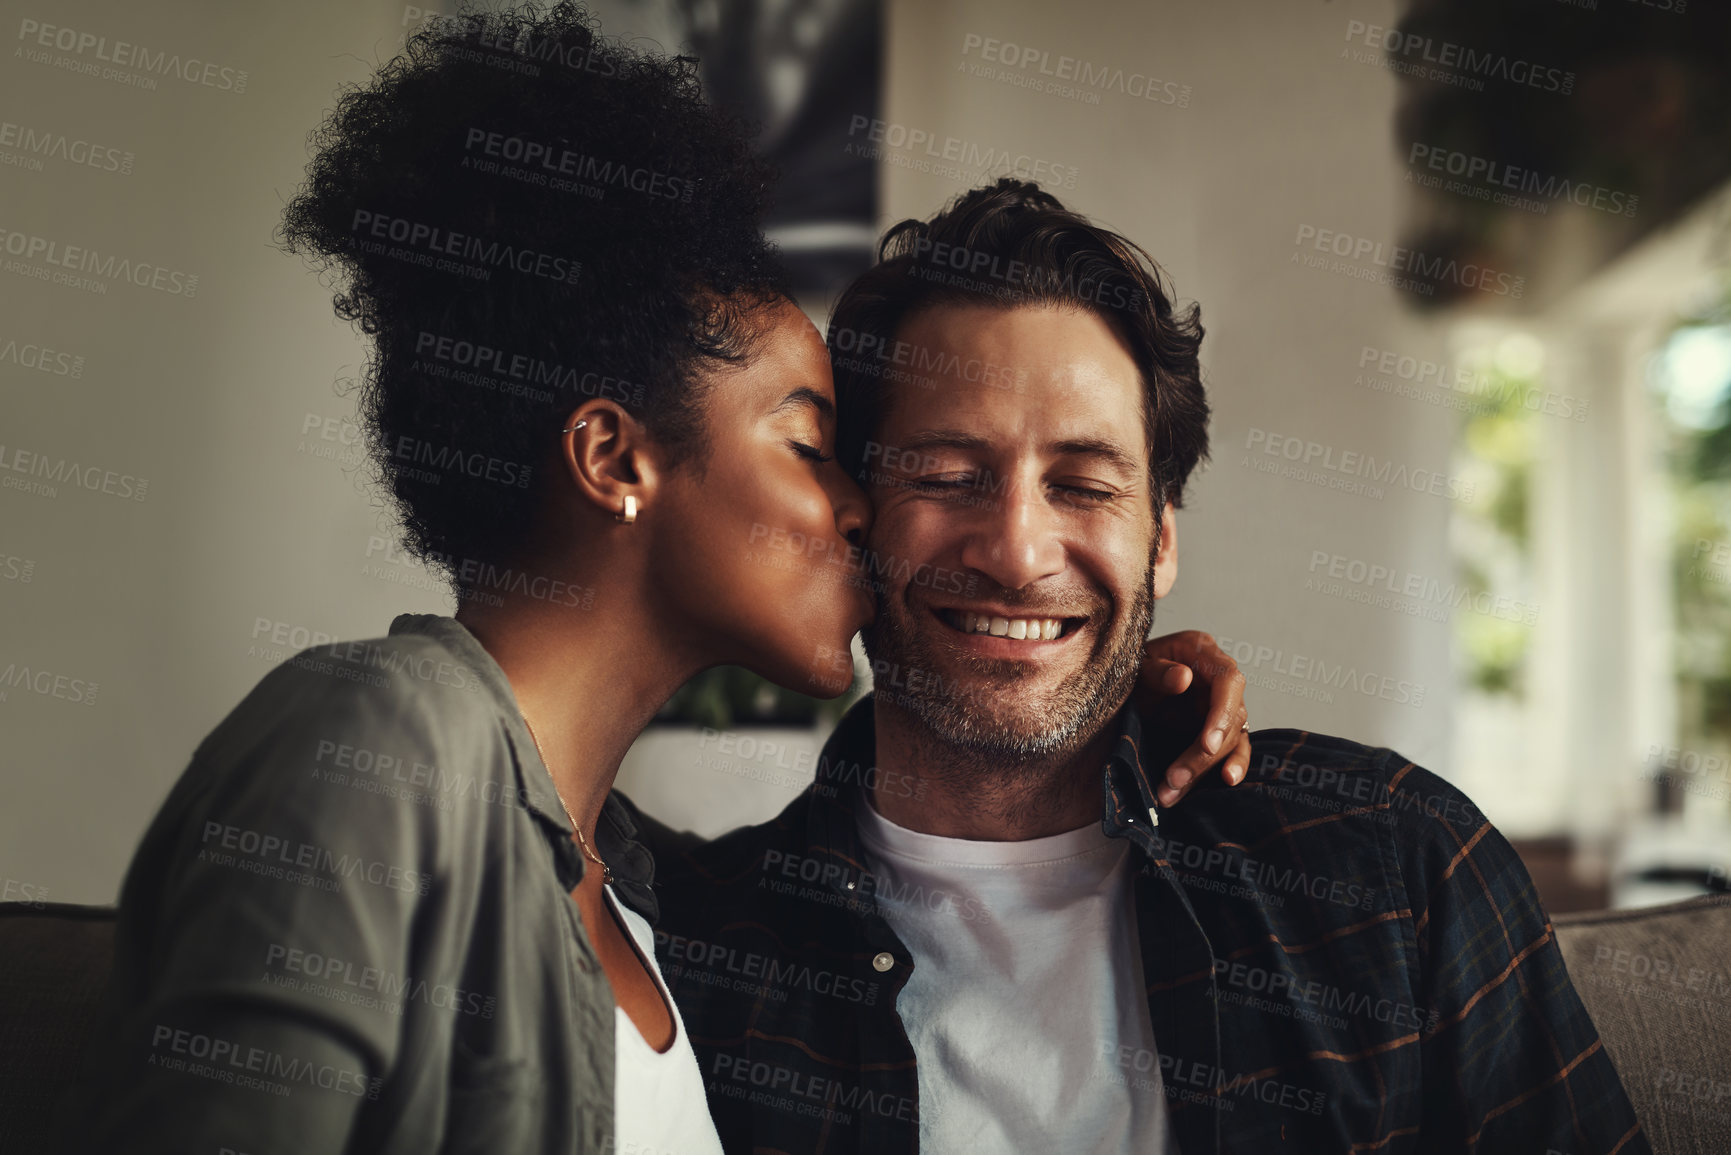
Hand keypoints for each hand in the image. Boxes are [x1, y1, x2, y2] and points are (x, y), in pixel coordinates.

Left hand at [1133, 630, 1250, 808]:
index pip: (1229, 682)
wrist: (1120, 687)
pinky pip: (1231, 750)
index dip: (1222, 715)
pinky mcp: (1217, 729)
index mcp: (1202, 652)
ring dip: (1203, 770)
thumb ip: (1156, 670)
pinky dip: (1228, 767)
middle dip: (1202, 755)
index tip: (1207, 744)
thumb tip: (1184, 677)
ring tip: (1172, 791)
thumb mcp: (1135, 666)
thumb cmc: (1129, 669)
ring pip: (1229, 741)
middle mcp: (1218, 678)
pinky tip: (1225, 783)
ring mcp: (1220, 705)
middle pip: (1230, 720)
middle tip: (1174, 779)